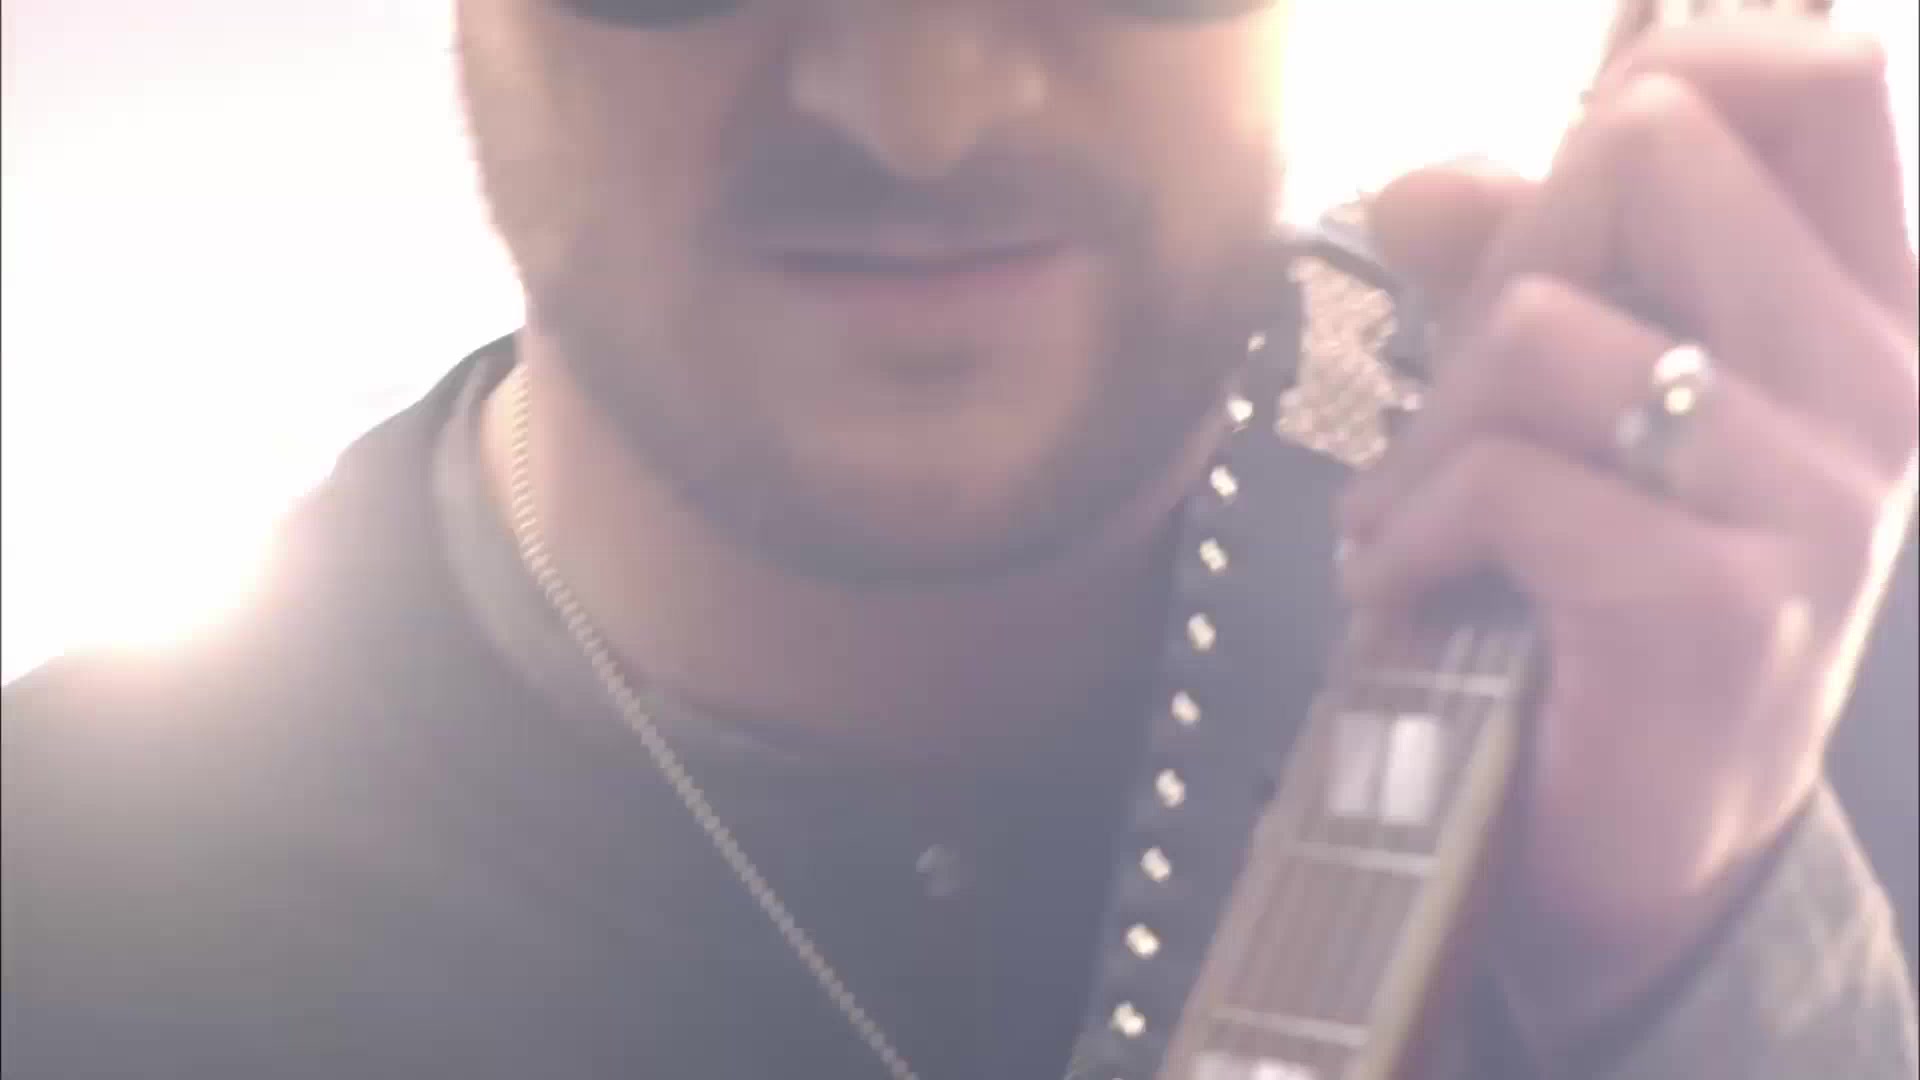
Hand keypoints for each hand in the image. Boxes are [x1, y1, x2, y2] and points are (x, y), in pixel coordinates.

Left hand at [1338, 16, 1918, 1047]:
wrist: (1650, 859)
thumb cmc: (1604, 610)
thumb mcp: (1579, 418)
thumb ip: (1519, 275)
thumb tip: (1416, 175)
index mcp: (1866, 318)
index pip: (1816, 80)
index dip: (1666, 68)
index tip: (1567, 169)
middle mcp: (1878, 389)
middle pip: (1647, 146)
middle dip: (1495, 262)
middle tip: (1458, 403)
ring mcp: (1812, 498)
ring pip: (1537, 323)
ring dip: (1426, 430)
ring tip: (1414, 520)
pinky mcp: (1710, 602)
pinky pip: (1496, 479)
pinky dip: (1407, 532)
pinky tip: (1406, 591)